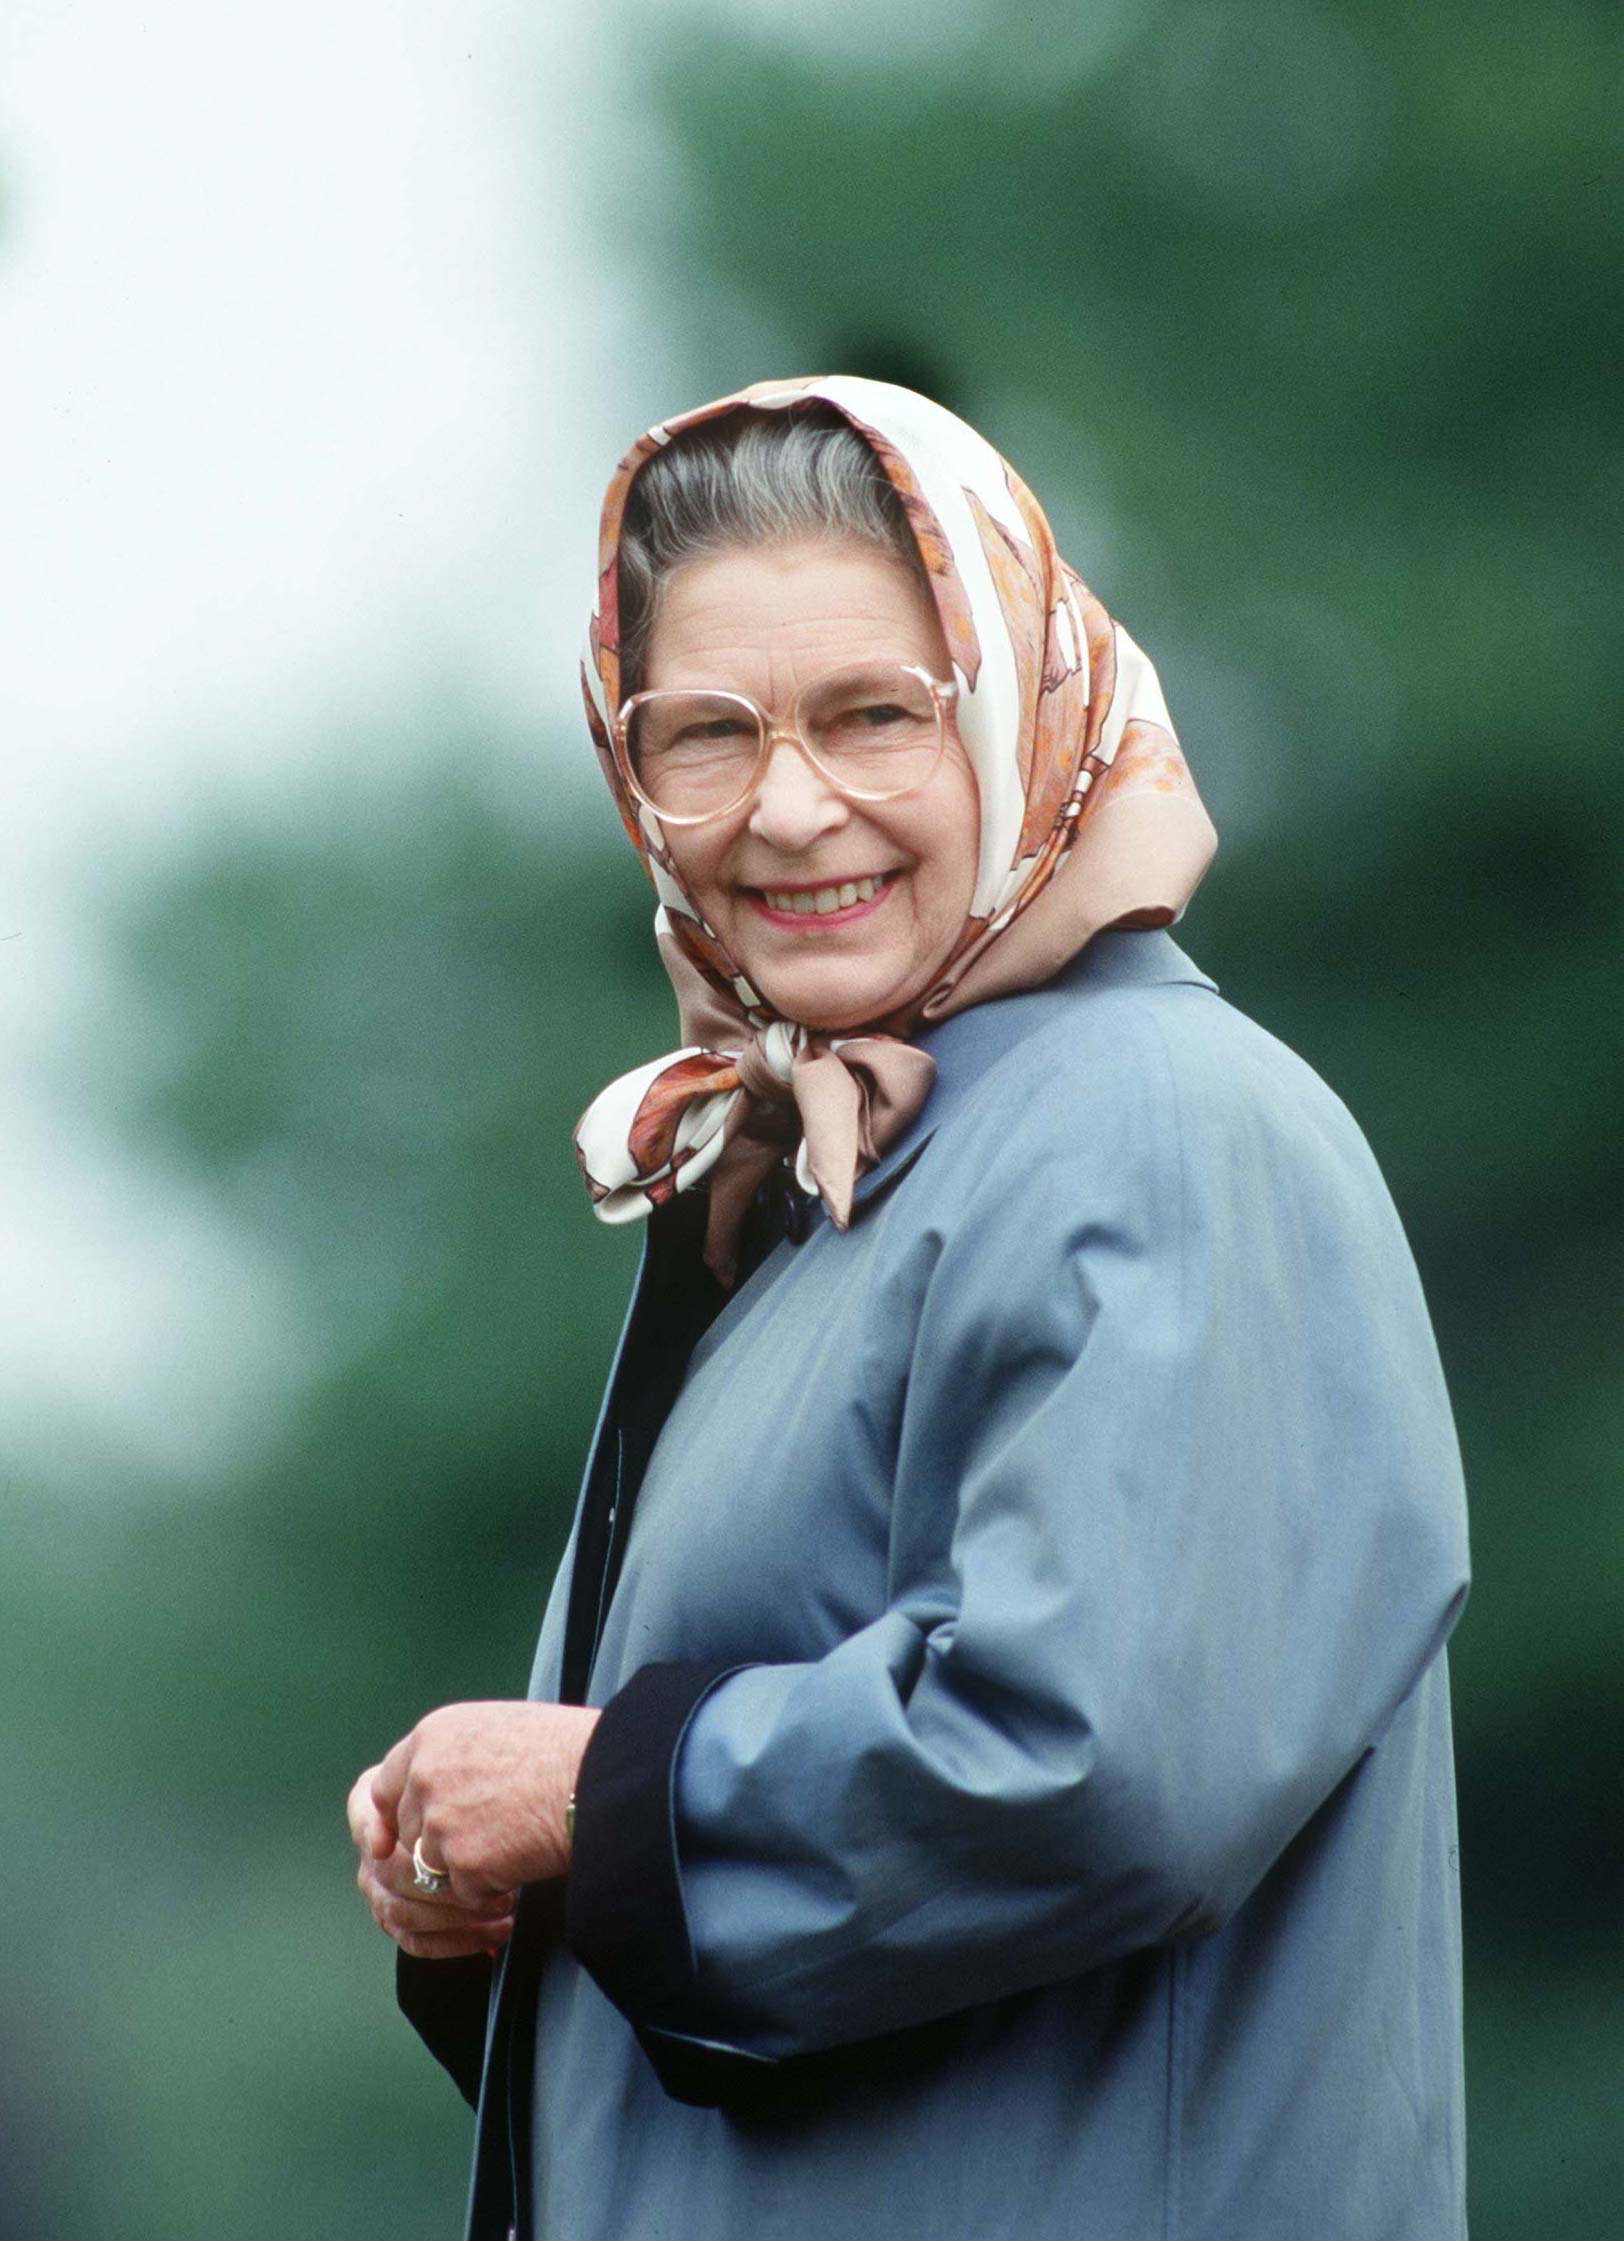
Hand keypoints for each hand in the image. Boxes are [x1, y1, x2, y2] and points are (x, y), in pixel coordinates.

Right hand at [347, 1763, 516, 1959]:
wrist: (467, 1801)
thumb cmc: (459, 1780)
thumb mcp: (444, 1758)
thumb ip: (429, 1776)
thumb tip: (418, 1818)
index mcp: (367, 1807)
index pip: (371, 1826)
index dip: (390, 1839)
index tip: (423, 1848)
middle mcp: (369, 1850)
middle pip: (394, 1876)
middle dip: (446, 1884)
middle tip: (494, 1882)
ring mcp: (378, 1889)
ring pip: (404, 1913)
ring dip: (457, 1915)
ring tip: (504, 1906)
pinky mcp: (395, 1920)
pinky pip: (416, 1942)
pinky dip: (456, 1942)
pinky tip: (492, 1934)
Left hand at [364, 1699, 600, 1908]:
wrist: (596, 1777)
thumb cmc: (561, 1749)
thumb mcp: (493, 1728)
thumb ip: (451, 1755)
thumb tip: (433, 1783)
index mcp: (431, 1737)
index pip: (384, 1786)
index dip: (390, 1818)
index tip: (389, 1841)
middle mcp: (425, 1777)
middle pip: (407, 1832)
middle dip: (440, 1844)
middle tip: (488, 1834)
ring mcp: (440, 1822)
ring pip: (432, 1867)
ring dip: (466, 1868)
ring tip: (511, 1844)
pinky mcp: (462, 1863)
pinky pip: (465, 1892)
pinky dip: (491, 1889)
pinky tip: (522, 1860)